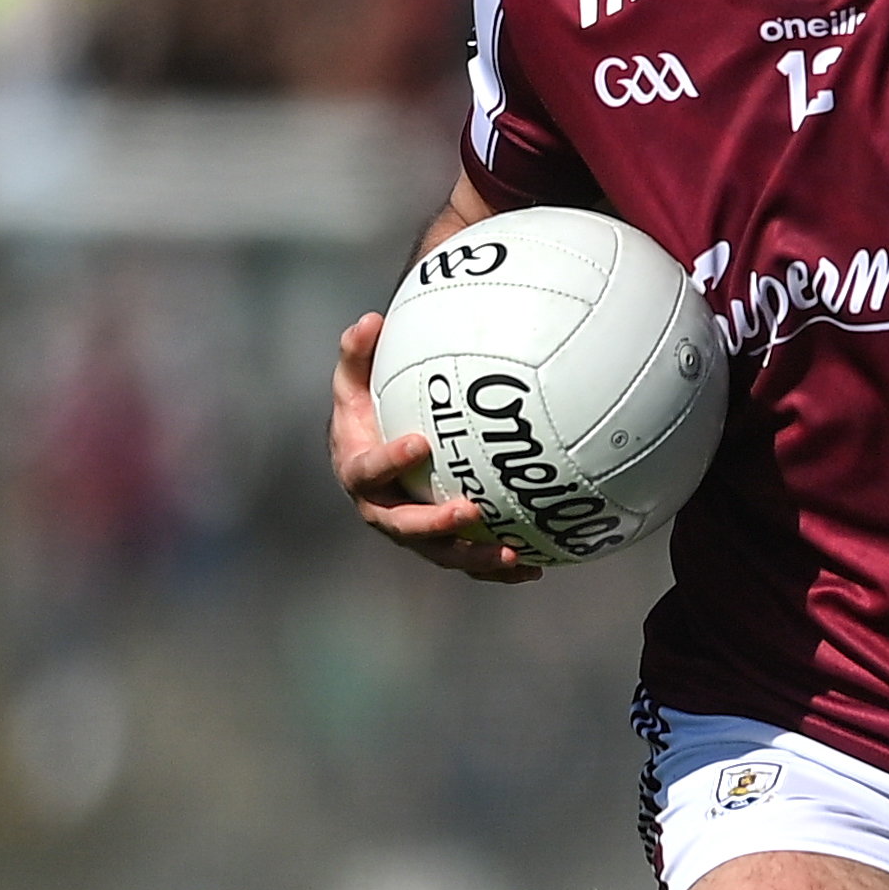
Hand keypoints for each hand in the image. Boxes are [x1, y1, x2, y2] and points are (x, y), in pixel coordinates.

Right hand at [330, 309, 541, 581]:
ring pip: (440, 554)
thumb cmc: (366, 412)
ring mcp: (410, 533)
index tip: (420, 443)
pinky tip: (534, 568)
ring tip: (512, 555)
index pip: (368, 470)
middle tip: (470, 511)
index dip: (390, 460)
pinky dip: (497, 570)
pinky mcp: (438, 546)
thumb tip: (371, 320)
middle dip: (435, 524)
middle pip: (403, 527)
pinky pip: (467, 562)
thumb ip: (357, 354)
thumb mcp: (354, 383)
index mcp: (358, 470)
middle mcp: (381, 509)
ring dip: (474, 557)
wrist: (372, 456)